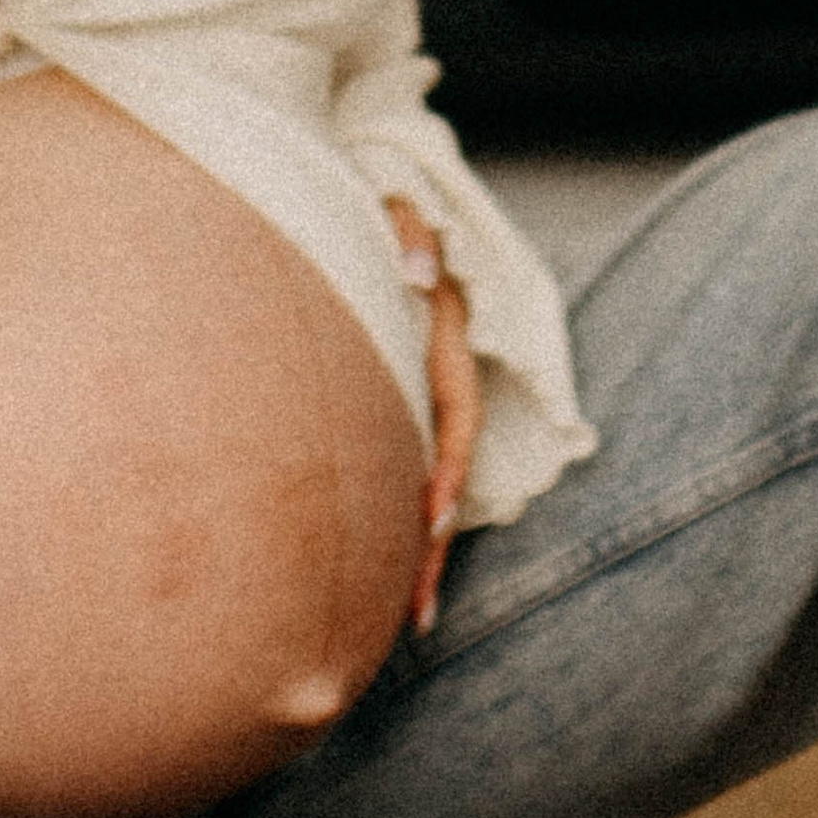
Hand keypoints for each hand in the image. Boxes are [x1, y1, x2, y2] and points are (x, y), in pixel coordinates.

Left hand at [382, 196, 478, 633]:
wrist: (362, 197)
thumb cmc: (371, 206)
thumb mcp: (395, 209)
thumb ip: (407, 236)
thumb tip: (414, 276)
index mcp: (444, 340)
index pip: (455, 415)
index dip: (446, 469)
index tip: (431, 519)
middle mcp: (436, 377)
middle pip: (444, 471)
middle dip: (433, 545)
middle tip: (416, 616)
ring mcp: (414, 394)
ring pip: (423, 480)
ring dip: (417, 548)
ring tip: (405, 619)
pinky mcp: (390, 405)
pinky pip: (398, 468)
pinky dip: (393, 519)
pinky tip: (373, 569)